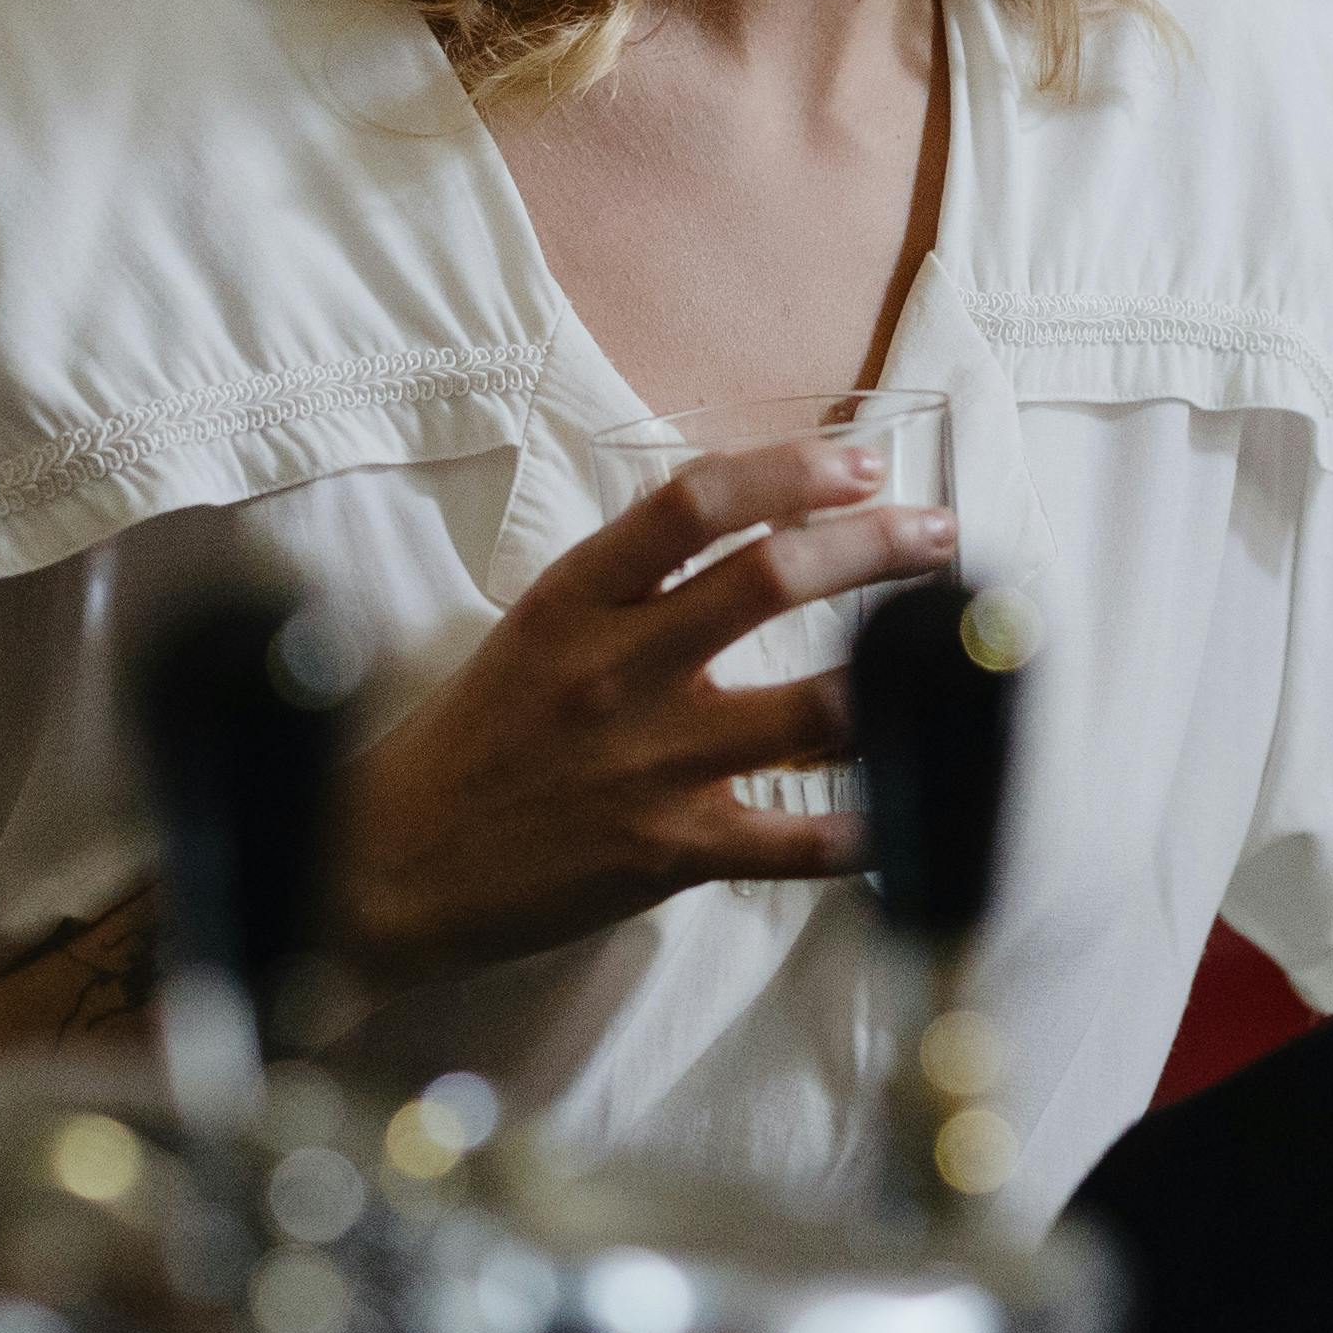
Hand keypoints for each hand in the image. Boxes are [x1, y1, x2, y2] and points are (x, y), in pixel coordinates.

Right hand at [343, 436, 954, 967]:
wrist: (386, 865)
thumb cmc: (475, 740)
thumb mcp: (537, 629)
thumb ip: (633, 582)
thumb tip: (752, 528)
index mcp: (577, 598)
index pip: (695, 503)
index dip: (792, 473)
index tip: (862, 467)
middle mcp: (617, 669)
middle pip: (773, 582)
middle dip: (878, 549)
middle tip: (940, 537)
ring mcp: (649, 763)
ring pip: (814, 707)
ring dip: (897, 677)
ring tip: (946, 658)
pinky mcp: (669, 852)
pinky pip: (800, 839)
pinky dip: (869, 826)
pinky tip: (912, 806)